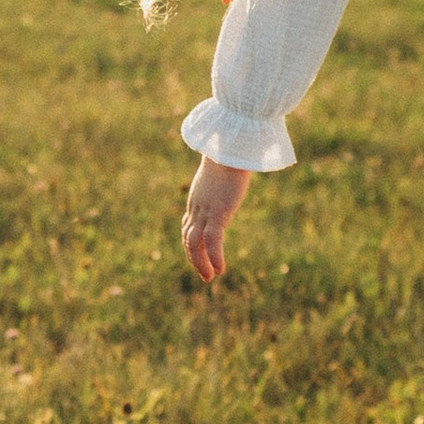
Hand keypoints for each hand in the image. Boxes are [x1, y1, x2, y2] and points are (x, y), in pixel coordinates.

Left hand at [183, 157, 253, 283]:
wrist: (229, 147)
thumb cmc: (229, 153)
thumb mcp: (223, 168)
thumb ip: (224, 175)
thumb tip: (235, 168)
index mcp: (197, 197)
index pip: (188, 226)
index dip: (190, 244)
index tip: (197, 255)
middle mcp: (197, 207)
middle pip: (188, 238)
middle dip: (194, 258)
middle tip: (204, 275)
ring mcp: (205, 211)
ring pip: (195, 243)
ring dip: (201, 263)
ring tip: (210, 277)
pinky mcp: (217, 213)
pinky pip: (212, 241)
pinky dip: (215, 257)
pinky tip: (220, 269)